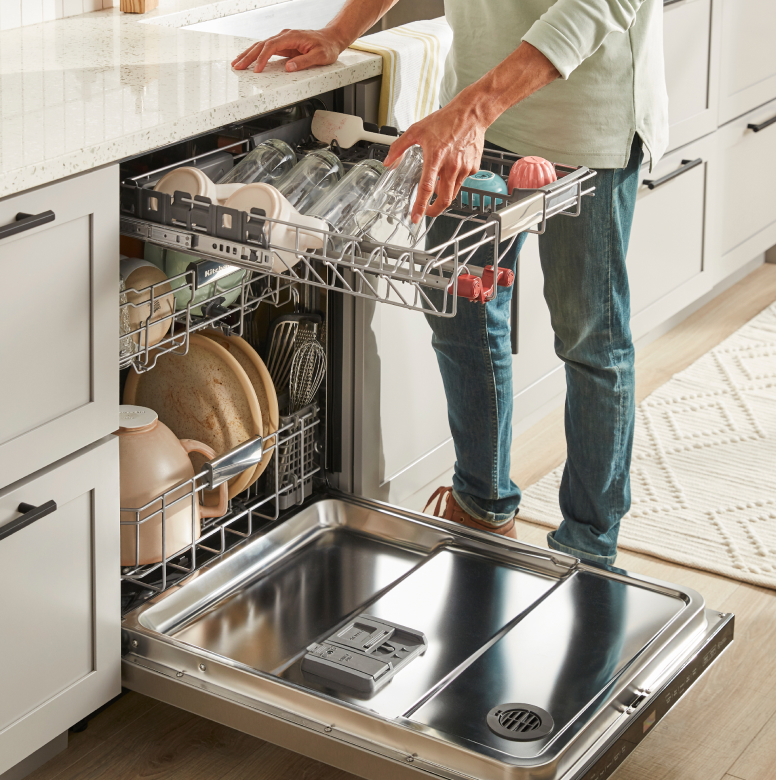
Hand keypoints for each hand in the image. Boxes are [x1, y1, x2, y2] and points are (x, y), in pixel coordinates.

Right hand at [231, 28, 345, 72]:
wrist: (331, 39)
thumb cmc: (327, 47)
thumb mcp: (319, 57)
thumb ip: (303, 62)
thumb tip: (289, 68)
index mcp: (292, 37)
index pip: (272, 47)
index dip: (263, 58)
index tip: (257, 70)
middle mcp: (285, 36)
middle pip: (262, 45)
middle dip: (248, 56)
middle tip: (237, 66)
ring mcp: (283, 40)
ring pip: (261, 46)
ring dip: (249, 55)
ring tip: (237, 63)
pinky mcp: (283, 45)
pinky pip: (266, 49)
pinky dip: (256, 54)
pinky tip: (249, 59)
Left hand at [383, 97, 486, 222]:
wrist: (471, 113)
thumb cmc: (446, 120)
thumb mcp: (416, 130)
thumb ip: (399, 147)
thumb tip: (388, 162)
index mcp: (435, 157)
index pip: (426, 188)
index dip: (420, 206)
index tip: (416, 217)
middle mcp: (451, 166)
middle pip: (444, 200)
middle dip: (434, 211)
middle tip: (427, 212)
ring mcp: (464, 168)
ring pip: (453, 192)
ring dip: (443, 195)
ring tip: (437, 186)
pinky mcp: (473, 168)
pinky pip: (461, 181)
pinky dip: (454, 181)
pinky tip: (451, 169)